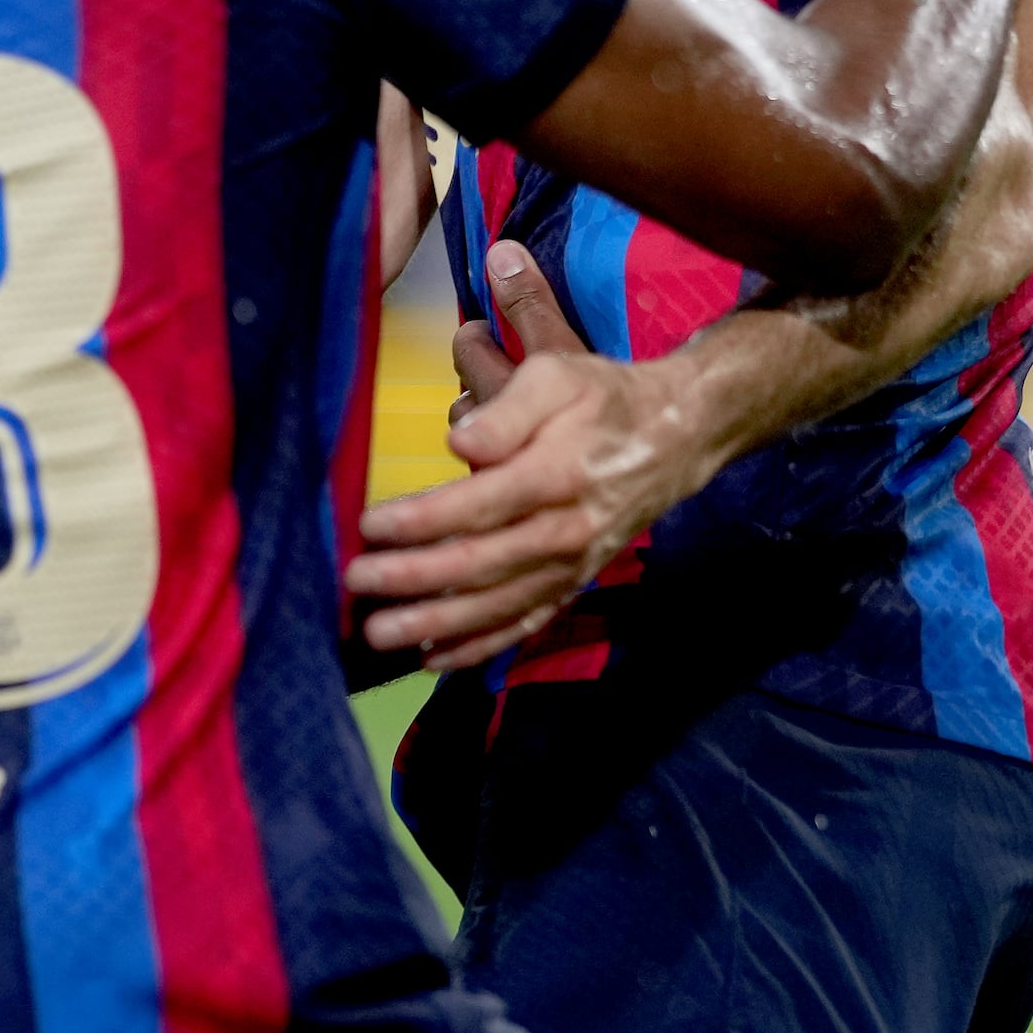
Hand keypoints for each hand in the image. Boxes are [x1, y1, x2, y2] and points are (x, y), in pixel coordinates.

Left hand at [347, 245, 712, 671]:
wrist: (676, 437)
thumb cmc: (603, 398)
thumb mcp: (558, 375)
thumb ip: (506, 410)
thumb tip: (458, 443)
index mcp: (556, 474)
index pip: (478, 505)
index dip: (420, 520)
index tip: (369, 526)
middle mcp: (565, 529)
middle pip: (480, 564)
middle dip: (412, 578)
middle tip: (356, 584)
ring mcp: (571, 564)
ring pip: (497, 605)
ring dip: (436, 624)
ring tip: (381, 634)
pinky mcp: (573, 582)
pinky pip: (524, 624)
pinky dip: (479, 646)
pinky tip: (434, 658)